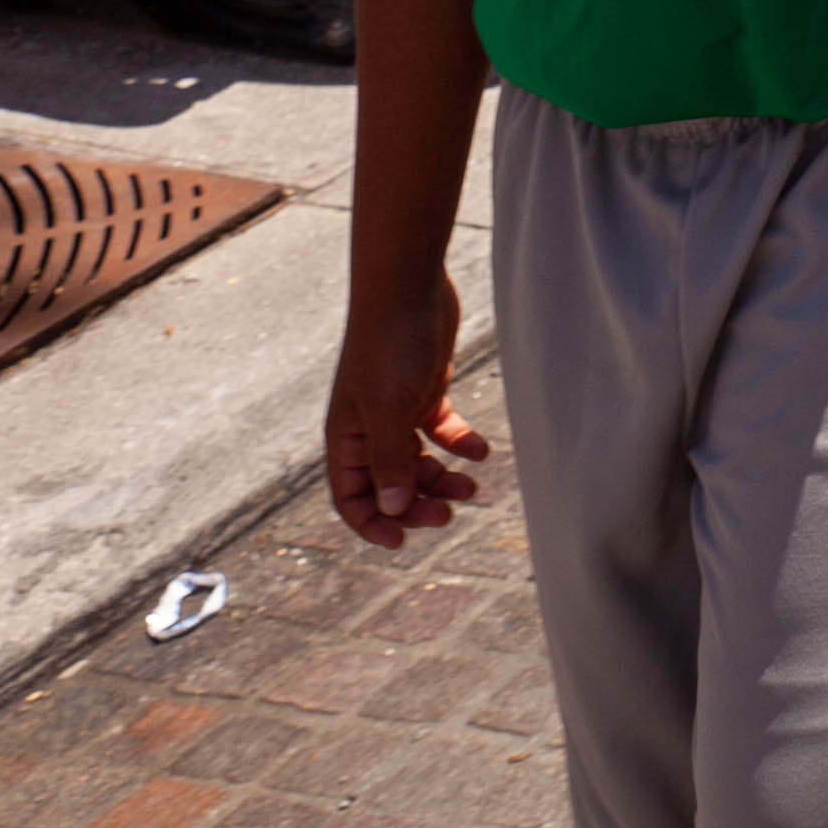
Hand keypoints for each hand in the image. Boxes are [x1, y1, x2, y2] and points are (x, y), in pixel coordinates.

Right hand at [322, 278, 487, 549]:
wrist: (409, 286)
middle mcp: (367, 429)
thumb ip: (390, 460)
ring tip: (472, 487)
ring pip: (417, 460)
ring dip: (440, 478)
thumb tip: (392, 508)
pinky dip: (458, 443)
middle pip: (388, 484)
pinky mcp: (424, 389)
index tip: (403, 542)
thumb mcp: (389, 410)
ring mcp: (396, 409)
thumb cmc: (389, 346)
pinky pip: (440, 430)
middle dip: (415, 504)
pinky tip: (482, 451)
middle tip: (449, 514)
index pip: (350, 497)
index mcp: (346, 438)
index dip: (372, 523)